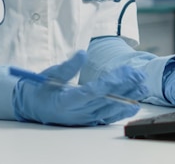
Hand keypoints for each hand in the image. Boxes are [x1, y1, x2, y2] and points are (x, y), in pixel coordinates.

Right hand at [12, 50, 147, 125]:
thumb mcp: (50, 74)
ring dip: (128, 98)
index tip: (126, 72)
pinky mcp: (87, 120)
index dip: (112, 82)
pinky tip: (133, 104)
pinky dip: (121, 110)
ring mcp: (83, 119)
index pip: (94, 91)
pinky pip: (106, 116)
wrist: (32, 107)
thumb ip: (68, 66)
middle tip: (140, 76)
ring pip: (110, 109)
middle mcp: (78, 113)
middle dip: (126, 88)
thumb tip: (82, 53)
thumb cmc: (40, 89)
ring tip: (143, 88)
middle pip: (106, 100)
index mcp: (67, 101)